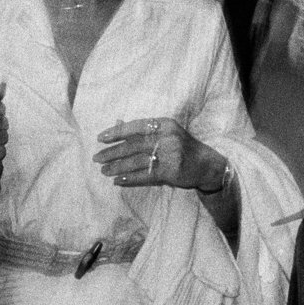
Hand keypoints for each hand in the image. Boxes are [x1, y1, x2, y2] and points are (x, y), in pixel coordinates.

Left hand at [95, 116, 225, 191]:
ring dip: (117, 166)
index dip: (117, 132)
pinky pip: (145, 175)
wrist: (206, 165)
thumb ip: (144, 130)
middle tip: (96, 158)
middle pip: (133, 145)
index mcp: (165, 124)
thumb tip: (117, 125)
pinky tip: (117, 180)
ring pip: (137, 161)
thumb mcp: (167, 133)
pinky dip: (130, 178)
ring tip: (103, 170)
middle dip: (112, 152)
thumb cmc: (183, 147)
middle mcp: (167, 137)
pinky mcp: (171, 171)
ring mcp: (170, 155)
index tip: (100, 138)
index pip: (136, 126)